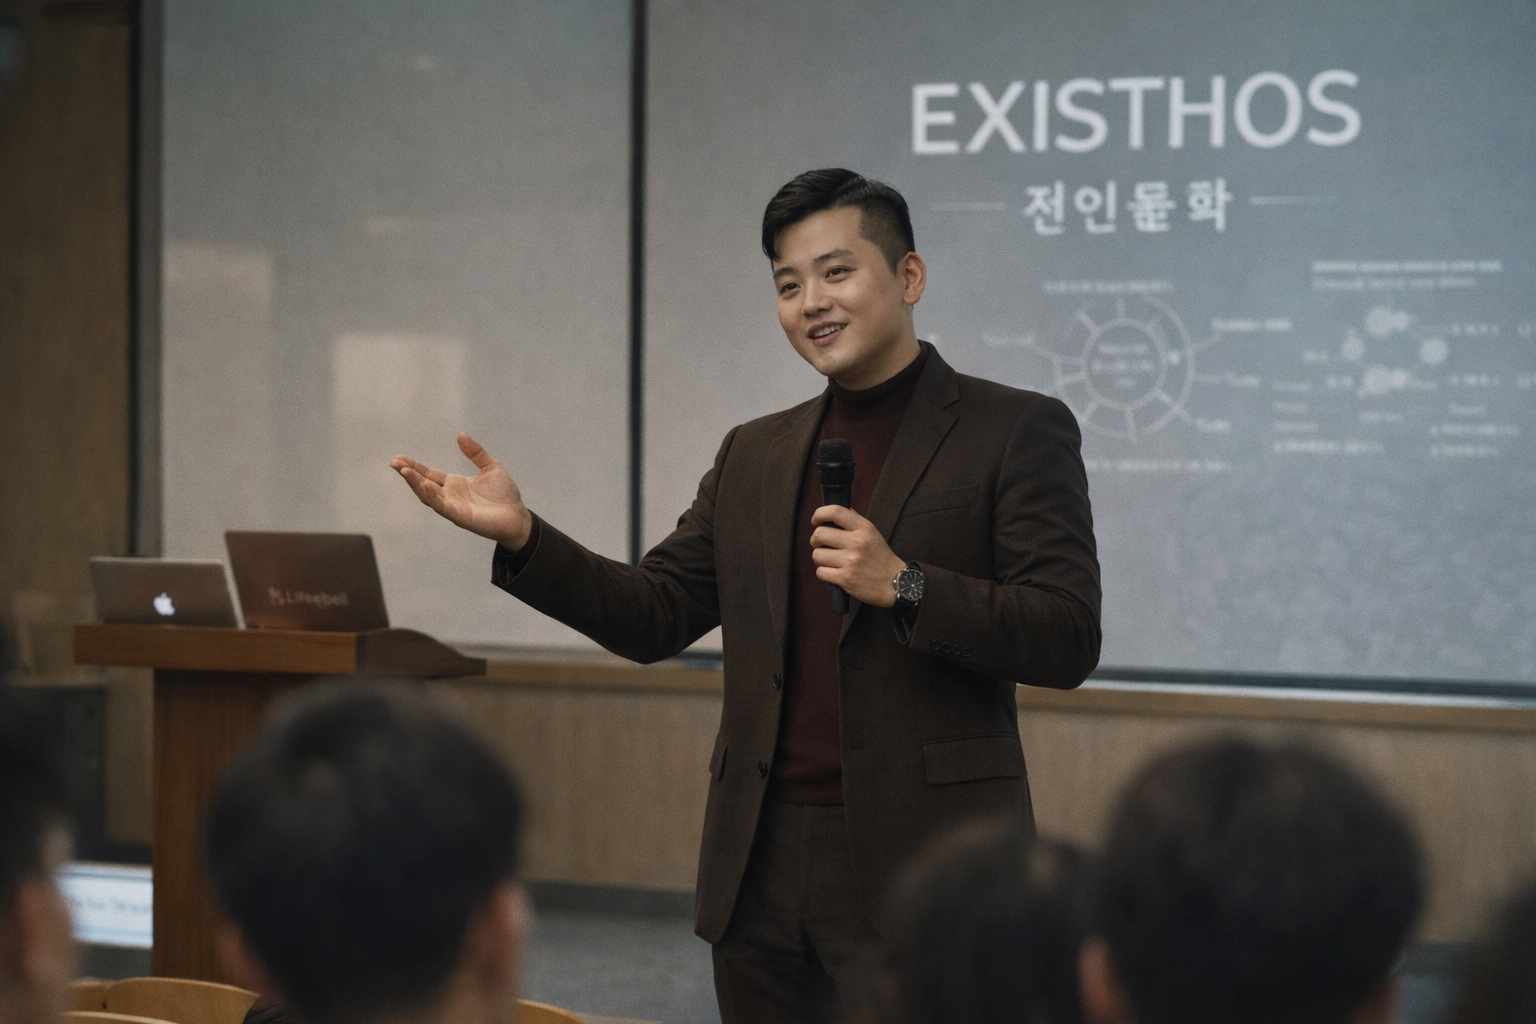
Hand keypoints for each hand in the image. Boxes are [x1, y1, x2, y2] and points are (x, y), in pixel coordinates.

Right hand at [390, 433, 533, 550]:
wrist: (518, 517)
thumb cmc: (504, 495)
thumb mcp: (491, 467)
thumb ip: (475, 453)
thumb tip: (461, 435)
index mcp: (454, 484)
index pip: (429, 474)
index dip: (415, 466)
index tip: (400, 458)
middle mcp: (450, 495)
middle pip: (423, 483)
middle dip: (409, 473)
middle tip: (394, 463)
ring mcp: (453, 507)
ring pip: (428, 496)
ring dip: (415, 484)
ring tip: (404, 472)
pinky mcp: (460, 517)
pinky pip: (442, 507)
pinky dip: (432, 497)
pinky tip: (424, 486)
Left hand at [810, 506, 905, 607]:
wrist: (895, 583)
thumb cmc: (880, 557)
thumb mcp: (872, 533)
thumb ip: (854, 521)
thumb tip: (834, 513)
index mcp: (864, 528)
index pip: (835, 512)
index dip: (819, 514)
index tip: (815, 520)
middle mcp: (857, 542)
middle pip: (819, 534)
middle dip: (815, 540)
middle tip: (821, 545)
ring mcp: (850, 561)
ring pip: (817, 555)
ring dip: (819, 559)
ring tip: (829, 561)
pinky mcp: (845, 579)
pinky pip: (820, 572)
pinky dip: (823, 573)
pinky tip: (833, 573)